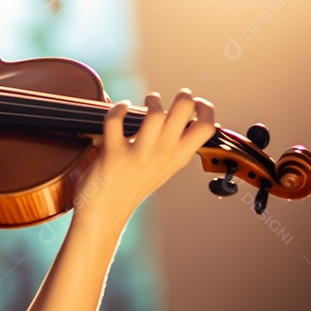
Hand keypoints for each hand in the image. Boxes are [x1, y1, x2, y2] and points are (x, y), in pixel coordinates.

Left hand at [74, 89, 216, 224]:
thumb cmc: (132, 186)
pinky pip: (116, 120)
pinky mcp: (112, 155)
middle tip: (176, 96)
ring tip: (149, 101)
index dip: (205, 109)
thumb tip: (180, 118)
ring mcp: (138, 155)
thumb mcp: (162, 168)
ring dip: (152, 100)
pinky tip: (121, 108)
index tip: (197, 103)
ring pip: (154, 114)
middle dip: (184, 96)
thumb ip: (172, 147)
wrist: (105, 214)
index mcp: (177, 158)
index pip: (206, 128)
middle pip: (183, 112)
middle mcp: (161, 155)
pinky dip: (118, 108)